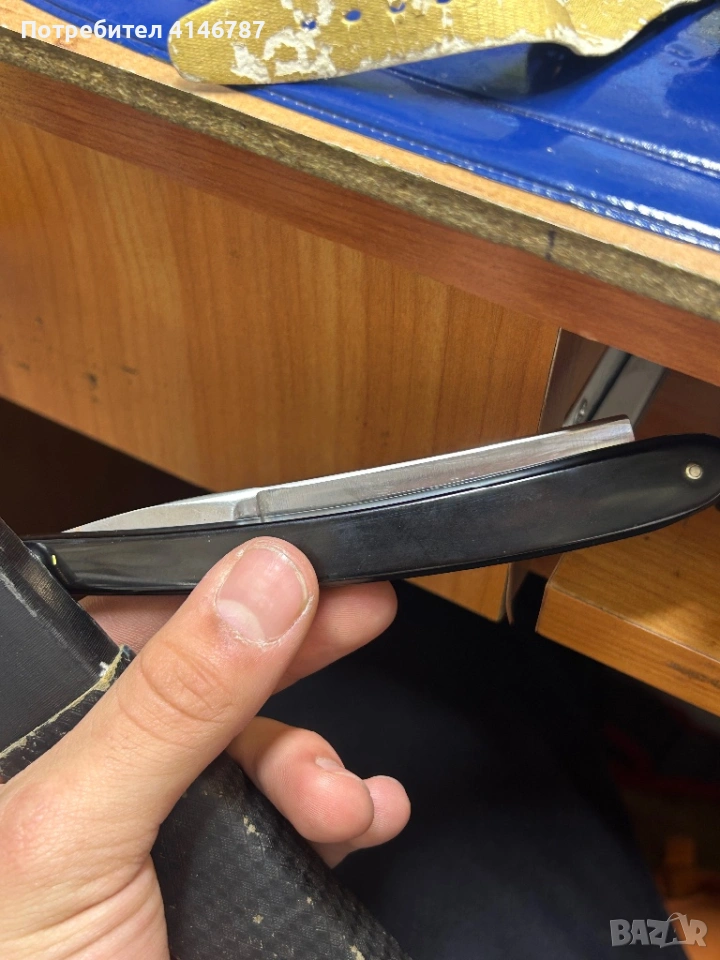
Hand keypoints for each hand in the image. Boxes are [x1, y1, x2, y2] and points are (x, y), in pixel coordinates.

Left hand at [0, 538, 409, 959]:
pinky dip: (340, 808)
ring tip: (341, 799)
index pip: (117, 621)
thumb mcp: (78, 835)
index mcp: (34, 745)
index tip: (286, 560)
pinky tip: (362, 816)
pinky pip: (291, 815)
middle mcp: (96, 777)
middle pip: (206, 672)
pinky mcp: (216, 873)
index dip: (205, 584)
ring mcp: (160, 828)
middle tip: (358, 610)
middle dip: (291, 647)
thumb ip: (169, 702)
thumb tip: (261, 580)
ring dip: (318, 760)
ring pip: (260, 746)